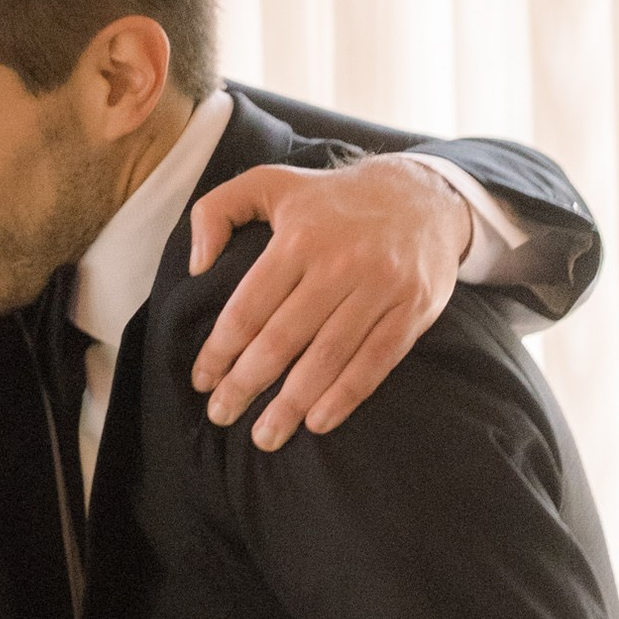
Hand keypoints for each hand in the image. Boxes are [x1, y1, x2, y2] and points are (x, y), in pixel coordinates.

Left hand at [187, 154, 469, 449]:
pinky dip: (345, 397)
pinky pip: (375, 362)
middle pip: (282, 339)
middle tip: (221, 415)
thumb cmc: (332, 201)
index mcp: (298, 237)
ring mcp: (380, 288)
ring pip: (327, 357)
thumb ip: (217, 210)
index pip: (249, 307)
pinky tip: (317, 422)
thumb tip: (196, 265)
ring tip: (265, 435)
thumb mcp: (269, 183)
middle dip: (246, 384)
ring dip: (291, 404)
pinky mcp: (412, 309)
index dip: (221, 350)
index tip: (202, 380)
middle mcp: (339, 263)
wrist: (423, 195)